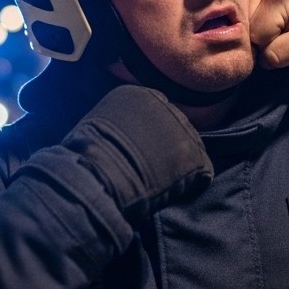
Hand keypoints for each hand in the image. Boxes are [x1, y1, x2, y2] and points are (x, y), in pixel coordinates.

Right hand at [62, 85, 212, 219]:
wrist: (98, 175)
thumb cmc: (86, 156)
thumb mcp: (97, 126)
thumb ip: (117, 126)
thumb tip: (119, 137)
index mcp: (137, 95)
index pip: (153, 116)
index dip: (146, 140)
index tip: (135, 154)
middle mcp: (164, 104)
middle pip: (174, 129)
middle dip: (166, 150)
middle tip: (149, 171)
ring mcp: (183, 128)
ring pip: (189, 150)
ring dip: (178, 168)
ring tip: (157, 185)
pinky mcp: (195, 154)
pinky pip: (201, 172)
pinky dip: (190, 186)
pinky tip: (170, 194)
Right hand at [248, 0, 288, 67]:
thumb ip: (278, 53)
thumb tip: (256, 58)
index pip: (255, 33)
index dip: (270, 47)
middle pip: (248, 27)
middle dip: (265, 41)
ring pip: (247, 26)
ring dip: (264, 37)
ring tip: (287, 33)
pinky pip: (250, 22)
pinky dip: (263, 32)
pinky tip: (279, 30)